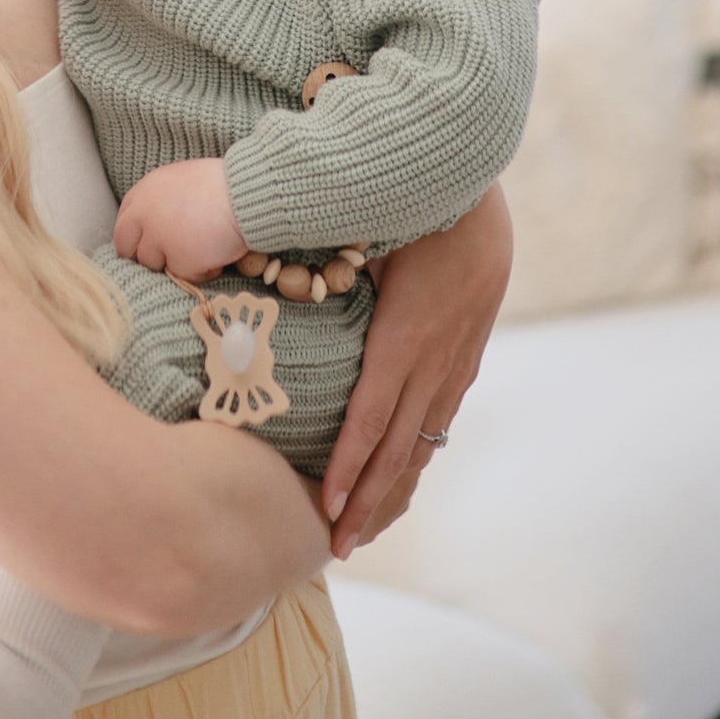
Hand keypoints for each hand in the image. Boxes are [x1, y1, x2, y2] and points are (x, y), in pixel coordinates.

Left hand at [113, 157, 247, 280]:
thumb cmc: (224, 183)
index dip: (136, 237)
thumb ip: (163, 201)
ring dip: (175, 262)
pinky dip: (200, 271)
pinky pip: (184, 276)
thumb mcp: (181, 181)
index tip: (149, 243)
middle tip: (170, 255)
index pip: (123, 224)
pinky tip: (216, 257)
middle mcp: (144, 216)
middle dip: (146, 255)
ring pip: (154, 265)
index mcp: (145, 192)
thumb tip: (157, 223)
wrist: (247, 193)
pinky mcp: (180, 260)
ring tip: (203, 249)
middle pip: (128, 248)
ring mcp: (160, 240)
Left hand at [321, 183, 511, 560]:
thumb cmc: (400, 198)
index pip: (373, 417)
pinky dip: (420, 451)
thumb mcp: (358, 235)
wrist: (467, 172)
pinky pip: (443, 412)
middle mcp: (436, 354)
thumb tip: (251, 285)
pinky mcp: (468, 346)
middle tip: (338, 547)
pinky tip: (406, 473)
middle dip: (368, 501)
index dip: (351, 467)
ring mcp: (457, 354)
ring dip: (396, 488)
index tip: (327, 508)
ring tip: (367, 528)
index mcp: (405, 334)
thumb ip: (314, 271)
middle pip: (400, 445)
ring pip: (425, 437)